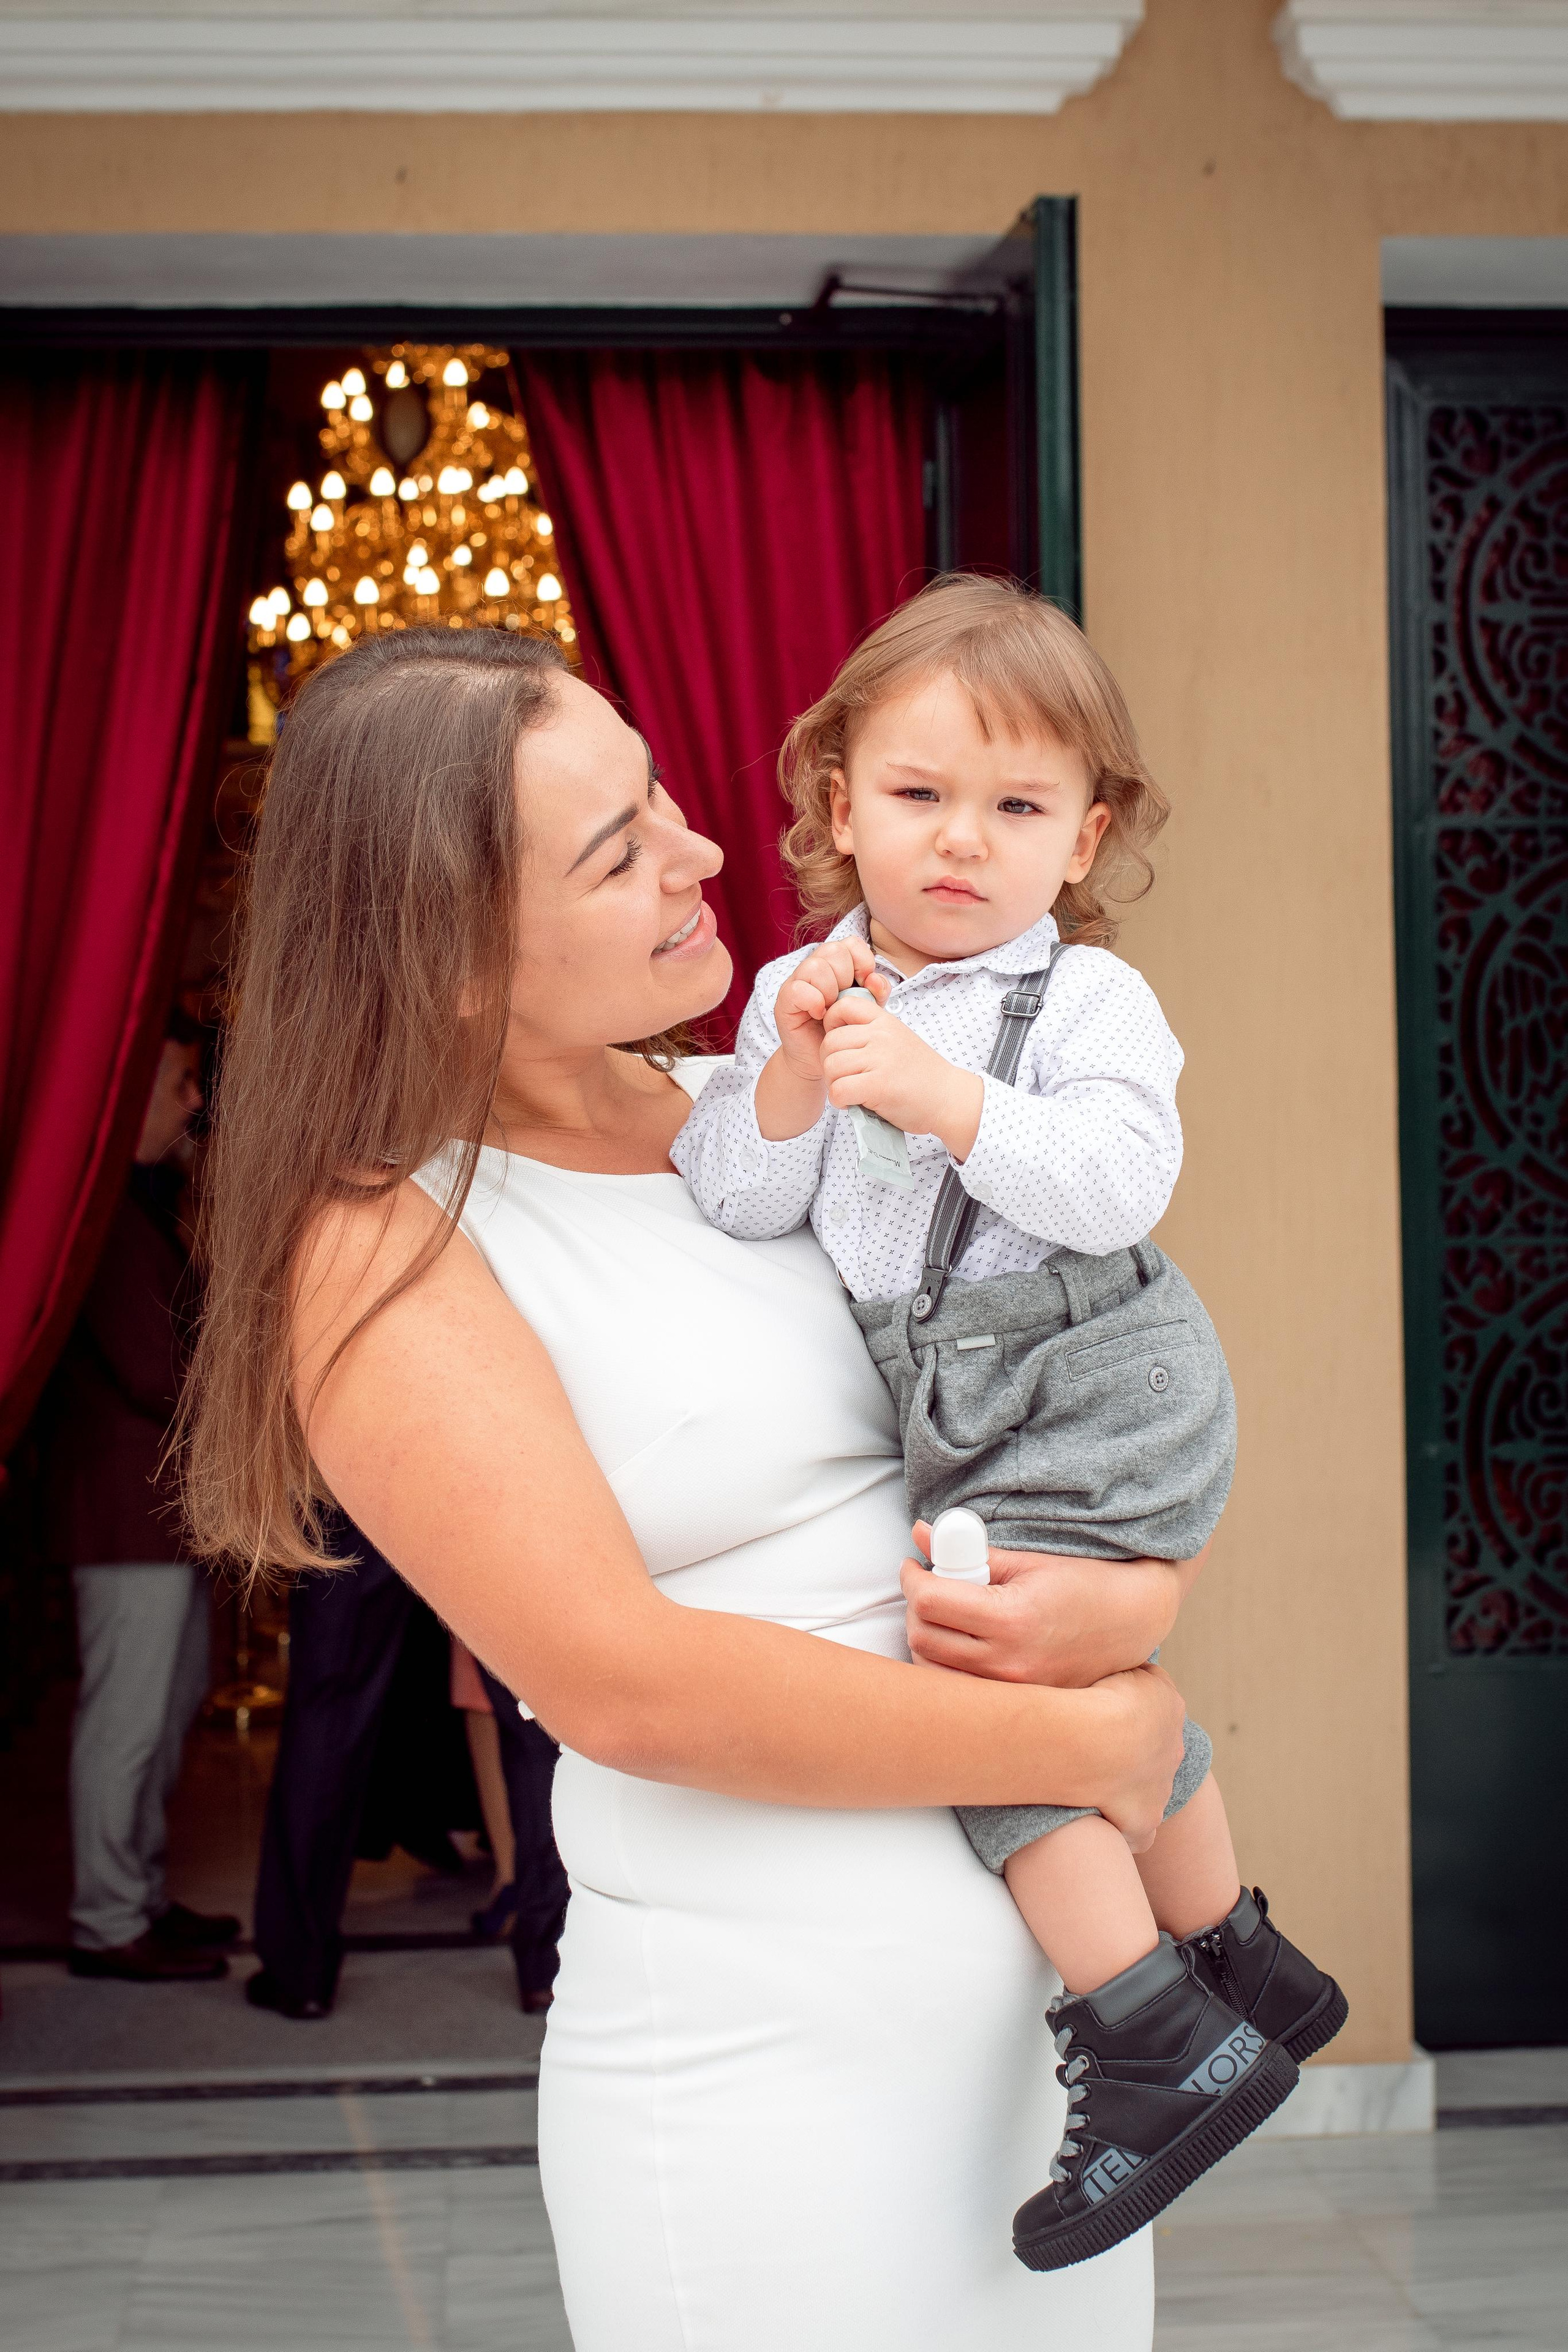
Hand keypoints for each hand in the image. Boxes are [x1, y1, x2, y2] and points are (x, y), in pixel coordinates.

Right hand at [772, 938, 888, 1085]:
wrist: (826, 1059)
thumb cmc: (846, 1030)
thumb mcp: (868, 1009)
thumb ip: (877, 992)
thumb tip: (874, 979)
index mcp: (837, 965)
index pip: (851, 943)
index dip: (862, 960)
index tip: (865, 984)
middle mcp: (815, 968)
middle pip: (833, 950)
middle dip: (846, 975)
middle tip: (845, 999)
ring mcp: (797, 982)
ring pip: (816, 966)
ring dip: (830, 990)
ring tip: (832, 1009)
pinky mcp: (785, 1001)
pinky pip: (799, 989)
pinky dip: (814, 1002)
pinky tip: (820, 1015)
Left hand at [821, 995, 983, 1157]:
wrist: (949, 1099)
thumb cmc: (922, 1075)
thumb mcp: (898, 1040)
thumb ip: (873, 1034)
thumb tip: (835, 1034)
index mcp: (885, 1021)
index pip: (843, 1005)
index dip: (832, 1024)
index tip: (841, 1045)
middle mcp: (882, 1036)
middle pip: (830, 1041)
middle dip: (830, 1062)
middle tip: (845, 1077)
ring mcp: (880, 1059)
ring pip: (831, 1066)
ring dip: (834, 1083)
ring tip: (851, 1091)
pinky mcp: (878, 1086)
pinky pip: (838, 1090)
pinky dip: (840, 1100)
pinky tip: (853, 1103)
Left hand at [901, 1524, 1195, 1687]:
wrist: (1132, 1622)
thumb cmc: (1084, 1583)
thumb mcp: (1029, 1559)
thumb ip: (971, 1549)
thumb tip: (921, 1533)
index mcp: (1012, 1618)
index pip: (930, 1602)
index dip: (912, 1579)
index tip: (914, 1566)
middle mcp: (1009, 1661)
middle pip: (923, 1638)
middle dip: (914, 1608)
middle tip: (926, 1587)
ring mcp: (1013, 1690)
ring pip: (933, 1672)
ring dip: (926, 1639)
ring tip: (942, 1615)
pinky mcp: (1018, 1704)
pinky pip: (960, 1692)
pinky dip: (945, 1668)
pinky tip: (958, 1644)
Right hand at [1083, 1662, 1186, 1851]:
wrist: (1094, 1740)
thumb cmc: (1091, 1694)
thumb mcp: (1109, 1660)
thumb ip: (1116, 1665)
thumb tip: (1110, 1663)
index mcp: (1169, 1705)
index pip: (1151, 1705)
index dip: (1125, 1708)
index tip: (1100, 1711)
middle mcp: (1173, 1748)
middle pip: (1155, 1749)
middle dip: (1132, 1749)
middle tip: (1093, 1745)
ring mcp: (1160, 1787)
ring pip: (1149, 1788)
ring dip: (1125, 1785)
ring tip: (1088, 1778)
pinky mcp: (1144, 1820)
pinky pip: (1140, 1831)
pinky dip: (1127, 1829)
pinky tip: (1105, 1822)